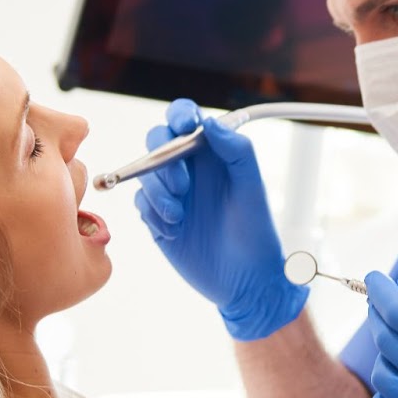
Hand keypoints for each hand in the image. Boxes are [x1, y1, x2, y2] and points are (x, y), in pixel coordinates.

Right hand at [134, 99, 305, 340]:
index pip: (185, 118)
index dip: (179, 115)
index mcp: (212, 153)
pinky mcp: (158, 218)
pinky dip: (153, 214)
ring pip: (144, 173)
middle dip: (162, 159)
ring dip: (157, 192)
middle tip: (182, 185)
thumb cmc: (256, 232)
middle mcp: (189, 168)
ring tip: (179, 216)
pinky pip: (140, 203)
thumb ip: (236, 150)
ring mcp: (171, 193)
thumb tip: (208, 123)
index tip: (183, 127)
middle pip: (156, 141)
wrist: (245, 282)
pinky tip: (175, 230)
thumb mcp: (251, 187)